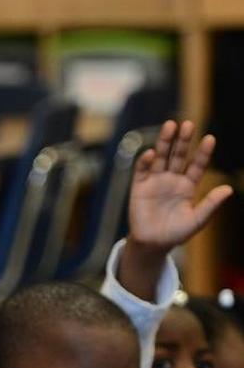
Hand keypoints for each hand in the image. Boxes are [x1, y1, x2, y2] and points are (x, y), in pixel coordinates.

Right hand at [128, 119, 232, 254]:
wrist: (152, 244)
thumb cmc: (176, 233)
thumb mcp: (197, 220)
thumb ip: (211, 204)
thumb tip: (228, 189)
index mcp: (188, 185)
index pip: (198, 165)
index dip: (203, 152)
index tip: (210, 138)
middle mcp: (172, 179)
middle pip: (179, 155)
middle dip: (183, 140)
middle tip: (188, 124)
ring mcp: (155, 181)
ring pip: (161, 158)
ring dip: (165, 142)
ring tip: (170, 125)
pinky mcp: (139, 187)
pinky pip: (142, 171)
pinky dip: (145, 162)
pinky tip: (151, 153)